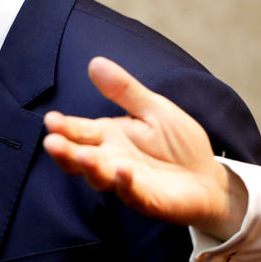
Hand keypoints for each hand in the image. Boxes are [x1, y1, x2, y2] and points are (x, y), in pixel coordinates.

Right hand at [43, 57, 247, 239]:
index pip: (79, 131)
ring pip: (100, 177)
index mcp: (108, 136)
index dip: (63, 127)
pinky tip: (123, 170)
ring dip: (90, 168)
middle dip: (65, 151)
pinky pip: (132, 194)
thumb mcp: (153, 108)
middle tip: (52, 142)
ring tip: (84, 155)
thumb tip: (95, 61)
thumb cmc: (178, 143)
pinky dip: (125, 183)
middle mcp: (110, 160)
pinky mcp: (147, 200)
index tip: (51, 120)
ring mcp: (126, 182)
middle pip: (80, 157)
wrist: (209, 176)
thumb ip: (124, 90)